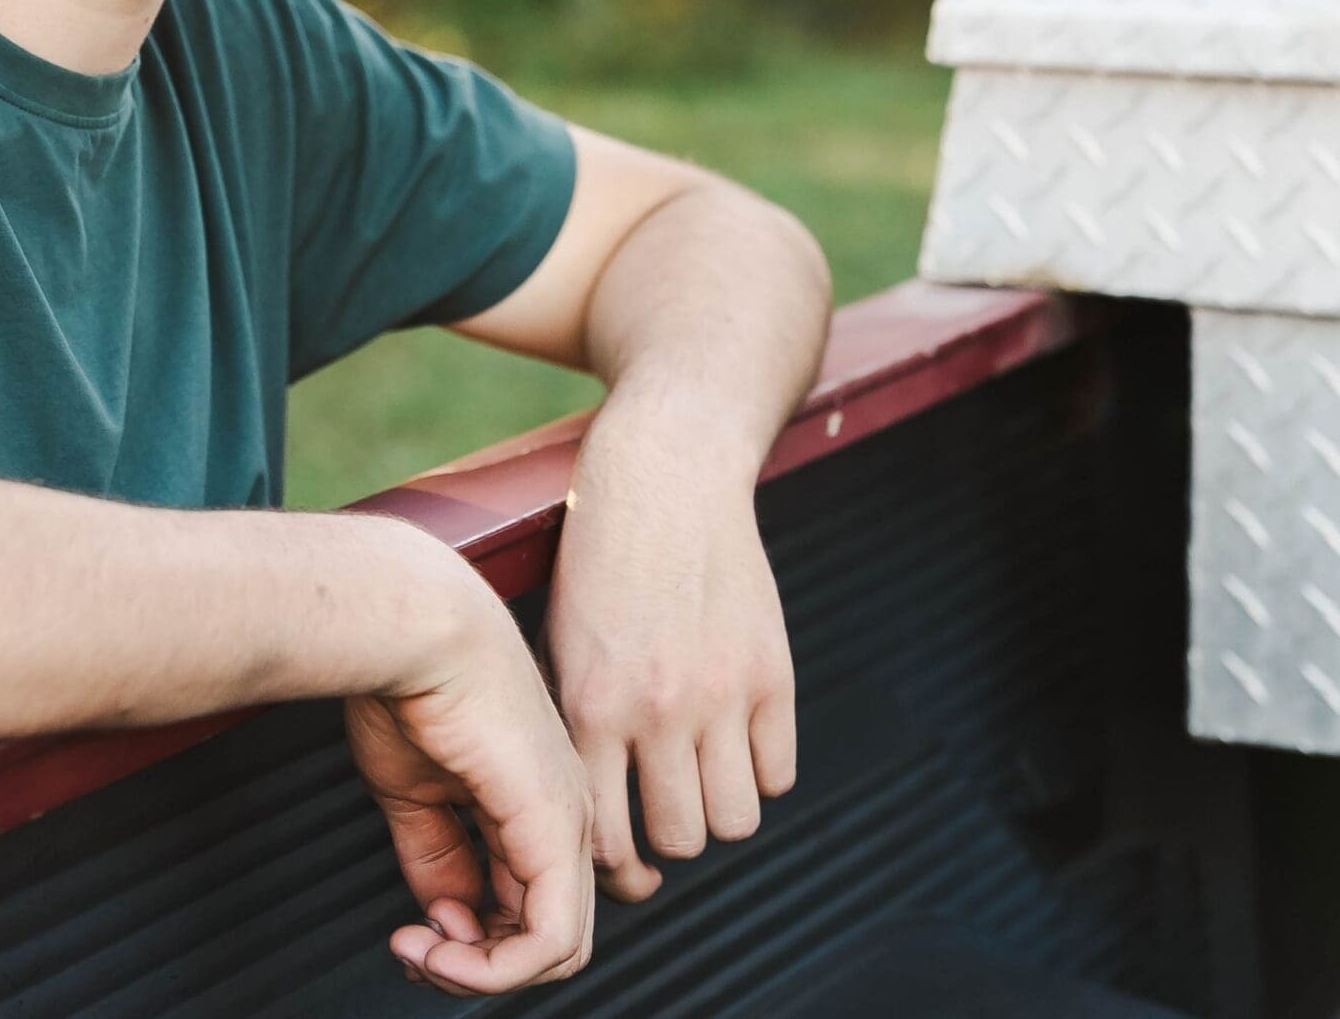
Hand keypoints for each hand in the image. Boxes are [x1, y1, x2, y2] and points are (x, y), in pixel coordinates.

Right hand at [344, 564, 595, 996]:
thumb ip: (437, 859)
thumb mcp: (416, 791)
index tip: (415, 936)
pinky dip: (495, 966)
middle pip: (551, 938)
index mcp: (535, 800)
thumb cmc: (408, 682)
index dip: (473, 944)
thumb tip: (448, 922)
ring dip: (483, 974)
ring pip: (560, 950)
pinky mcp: (556, 826)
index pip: (528, 905)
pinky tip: (441, 946)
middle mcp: (565, 813)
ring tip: (423, 950)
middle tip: (417, 952)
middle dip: (478, 968)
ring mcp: (568, 820)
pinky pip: (550, 936)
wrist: (414, 626)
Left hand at [544, 427, 795, 903]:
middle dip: (671, 831)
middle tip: (666, 802)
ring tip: (703, 772)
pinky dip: (760, 769)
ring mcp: (721, 693)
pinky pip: (779, 775)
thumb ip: (576, 727)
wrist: (664, 478)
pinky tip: (738, 735)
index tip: (627, 854)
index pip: (606, 835)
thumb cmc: (598, 562)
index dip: (618, 862)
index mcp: (590, 704)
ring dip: (719, 807)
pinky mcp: (773, 674)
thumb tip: (593, 820)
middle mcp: (657, 709)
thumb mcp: (560, 641)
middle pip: (681, 839)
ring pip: (734, 821)